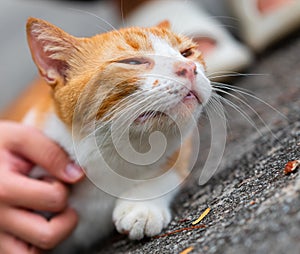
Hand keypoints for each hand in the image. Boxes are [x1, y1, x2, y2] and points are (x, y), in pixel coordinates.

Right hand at [0, 121, 84, 252]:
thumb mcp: (20, 138)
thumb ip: (50, 153)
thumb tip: (77, 175)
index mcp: (2, 189)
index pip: (54, 199)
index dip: (62, 187)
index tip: (51, 177)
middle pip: (48, 235)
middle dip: (64, 215)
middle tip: (53, 198)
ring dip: (52, 234)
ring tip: (46, 213)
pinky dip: (37, 246)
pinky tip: (37, 225)